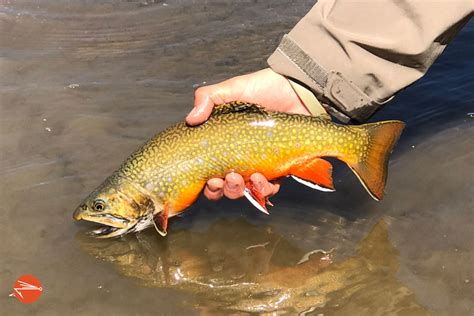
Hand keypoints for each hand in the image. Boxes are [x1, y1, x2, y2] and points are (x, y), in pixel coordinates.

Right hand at [187, 68, 309, 200]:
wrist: (296, 89)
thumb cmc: (262, 88)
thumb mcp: (230, 89)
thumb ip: (207, 98)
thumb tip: (191, 119)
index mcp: (223, 144)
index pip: (208, 173)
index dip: (207, 183)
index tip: (209, 178)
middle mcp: (238, 159)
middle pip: (225, 188)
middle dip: (223, 189)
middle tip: (227, 178)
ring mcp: (258, 164)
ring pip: (245, 191)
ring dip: (240, 191)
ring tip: (244, 178)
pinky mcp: (278, 167)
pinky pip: (269, 188)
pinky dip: (264, 190)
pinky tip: (261, 179)